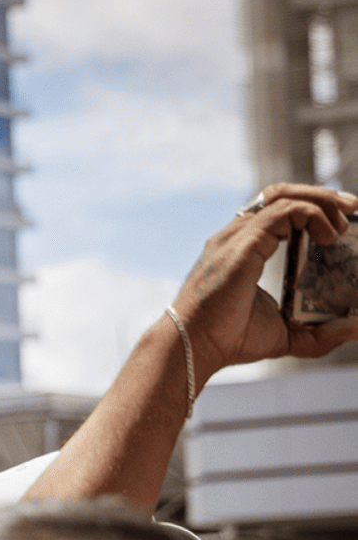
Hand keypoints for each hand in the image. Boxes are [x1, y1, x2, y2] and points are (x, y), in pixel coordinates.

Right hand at [177, 183, 357, 379]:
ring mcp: (238, 236)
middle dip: (320, 195)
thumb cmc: (229, 340)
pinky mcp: (244, 242)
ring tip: (342, 223)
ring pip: (284, 195)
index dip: (311, 209)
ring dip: (321, 201)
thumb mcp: (286, 335)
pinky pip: (285, 211)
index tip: (340, 223)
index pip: (278, 212)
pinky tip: (329, 237)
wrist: (196, 345)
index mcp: (243, 250)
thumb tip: (354, 329)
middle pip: (281, 194)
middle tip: (351, 209)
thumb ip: (319, 333)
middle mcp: (237, 236)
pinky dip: (313, 215)